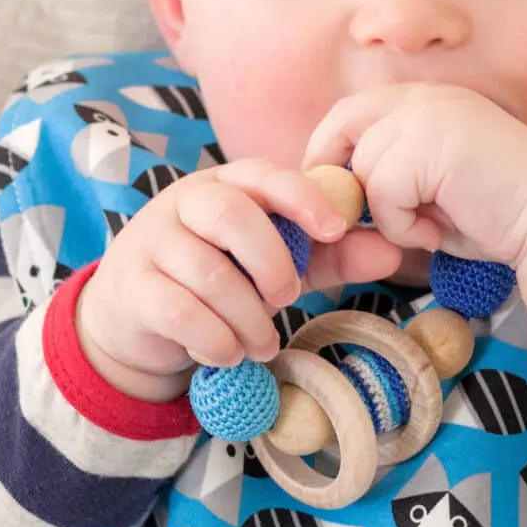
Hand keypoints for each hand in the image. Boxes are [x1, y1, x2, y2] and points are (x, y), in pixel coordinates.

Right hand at [73, 160, 404, 402]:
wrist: (136, 317)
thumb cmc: (217, 280)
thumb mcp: (276, 264)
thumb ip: (331, 255)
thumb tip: (393, 251)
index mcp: (224, 184)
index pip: (264, 173)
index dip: (302, 197)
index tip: (336, 228)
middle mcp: (182, 203)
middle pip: (230, 213)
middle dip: (271, 261)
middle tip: (288, 299)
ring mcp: (151, 243)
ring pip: (208, 272)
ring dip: (248, 318)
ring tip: (262, 343)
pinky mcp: (132, 288)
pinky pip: (181, 312)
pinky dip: (217, 340)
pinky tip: (227, 352)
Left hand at [303, 84, 526, 323]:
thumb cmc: (502, 215)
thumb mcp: (436, 186)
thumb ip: (393, 177)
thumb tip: (338, 192)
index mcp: (430, 101)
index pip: (354, 109)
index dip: (332, 148)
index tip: (334, 192)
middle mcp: (426, 97)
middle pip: (345, 123)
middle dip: (334, 170)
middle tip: (347, 215)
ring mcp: (428, 115)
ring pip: (365, 169)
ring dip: (387, 214)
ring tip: (429, 230)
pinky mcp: (429, 143)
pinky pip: (382, 192)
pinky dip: (402, 226)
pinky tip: (436, 235)